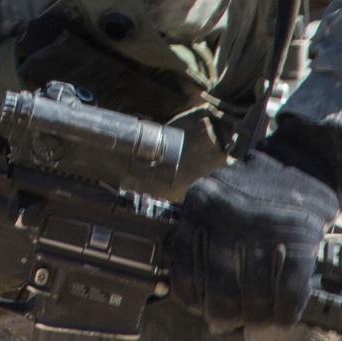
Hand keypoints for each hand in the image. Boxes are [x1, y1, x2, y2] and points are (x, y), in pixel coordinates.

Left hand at [171, 150, 338, 326]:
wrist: (297, 161)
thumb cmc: (251, 189)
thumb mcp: (214, 198)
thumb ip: (202, 235)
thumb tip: (193, 294)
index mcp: (199, 205)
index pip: (184, 264)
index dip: (189, 295)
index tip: (196, 307)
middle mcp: (227, 216)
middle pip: (219, 288)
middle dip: (223, 314)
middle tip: (227, 321)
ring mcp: (263, 227)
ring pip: (254, 296)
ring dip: (256, 317)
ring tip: (255, 320)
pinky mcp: (298, 238)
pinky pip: (288, 292)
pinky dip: (284, 312)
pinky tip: (281, 315)